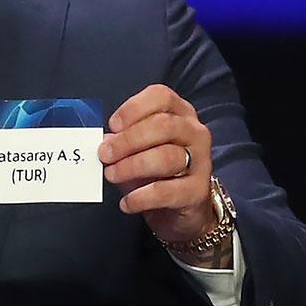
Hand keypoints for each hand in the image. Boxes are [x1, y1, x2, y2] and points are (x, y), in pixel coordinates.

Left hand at [98, 84, 216, 245]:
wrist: (182, 208)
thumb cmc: (156, 172)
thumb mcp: (138, 150)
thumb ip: (122, 141)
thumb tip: (104, 141)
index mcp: (179, 114)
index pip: (161, 97)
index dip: (134, 108)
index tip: (112, 126)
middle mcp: (194, 133)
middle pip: (163, 125)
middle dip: (128, 140)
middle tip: (105, 154)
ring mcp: (201, 161)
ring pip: (166, 156)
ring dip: (131, 166)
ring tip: (111, 175)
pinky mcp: (197, 191)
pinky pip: (166, 191)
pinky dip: (141, 197)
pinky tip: (126, 203)